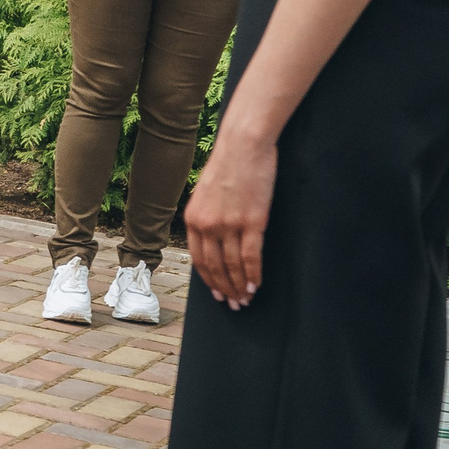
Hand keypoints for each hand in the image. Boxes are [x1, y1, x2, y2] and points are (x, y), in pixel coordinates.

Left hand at [184, 121, 274, 308]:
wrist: (243, 143)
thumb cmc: (229, 164)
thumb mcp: (205, 193)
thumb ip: (206, 216)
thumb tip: (214, 239)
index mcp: (193, 220)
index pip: (199, 260)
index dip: (209, 280)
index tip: (218, 293)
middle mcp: (207, 226)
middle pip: (215, 268)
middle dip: (225, 289)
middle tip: (233, 304)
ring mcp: (229, 225)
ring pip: (233, 266)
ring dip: (240, 286)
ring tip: (246, 299)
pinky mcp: (252, 221)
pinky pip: (251, 256)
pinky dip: (253, 274)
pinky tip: (256, 285)